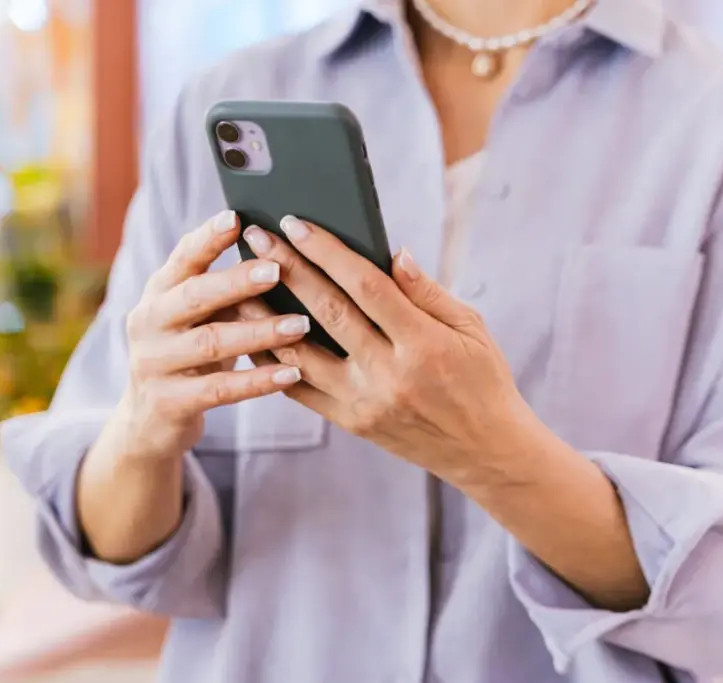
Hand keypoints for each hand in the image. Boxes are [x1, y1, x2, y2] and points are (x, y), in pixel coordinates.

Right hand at [117, 210, 311, 461]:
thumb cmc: (191, 354)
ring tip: (301, 324)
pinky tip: (291, 373)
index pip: (182, 257)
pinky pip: (219, 390)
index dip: (208, 238)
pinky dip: (258, 381)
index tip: (237, 218)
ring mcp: (154, 363)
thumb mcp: (199, 317)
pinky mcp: (168, 402)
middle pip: (194, 296)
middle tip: (277, 269)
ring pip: (211, 342)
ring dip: (259, 332)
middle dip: (236, 281)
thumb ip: (227, 289)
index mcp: (159, 292)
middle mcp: (148, 322)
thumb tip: (284, 253)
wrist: (150, 419)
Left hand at [239, 217, 532, 482]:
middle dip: (287, 269)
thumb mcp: (472, 329)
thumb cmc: (482, 380)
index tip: (296, 223)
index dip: (327, 251)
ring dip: (264, 315)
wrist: (485, 451)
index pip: (367, 286)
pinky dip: (273, 360)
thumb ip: (427, 292)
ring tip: (238, 284)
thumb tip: (392, 253)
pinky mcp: (351, 422)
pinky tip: (252, 334)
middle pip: (327, 311)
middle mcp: (389, 374)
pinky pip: (300, 388)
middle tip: (256, 238)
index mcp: (424, 343)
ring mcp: (365, 402)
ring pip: (301, 352)